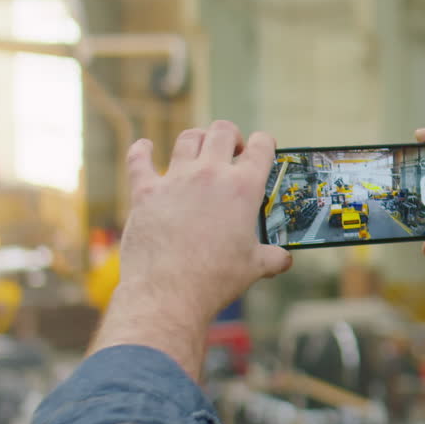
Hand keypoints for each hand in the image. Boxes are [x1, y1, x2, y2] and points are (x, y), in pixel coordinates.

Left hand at [93, 121, 290, 379]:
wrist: (169, 292)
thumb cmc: (216, 279)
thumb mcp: (254, 268)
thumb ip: (273, 258)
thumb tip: (285, 260)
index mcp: (243, 188)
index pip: (261, 146)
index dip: (265, 143)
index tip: (264, 148)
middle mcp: (210, 175)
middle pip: (222, 131)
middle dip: (231, 136)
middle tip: (232, 150)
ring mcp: (175, 179)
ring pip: (187, 139)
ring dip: (197, 139)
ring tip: (200, 149)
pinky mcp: (145, 191)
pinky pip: (139, 159)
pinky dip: (142, 151)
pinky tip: (145, 147)